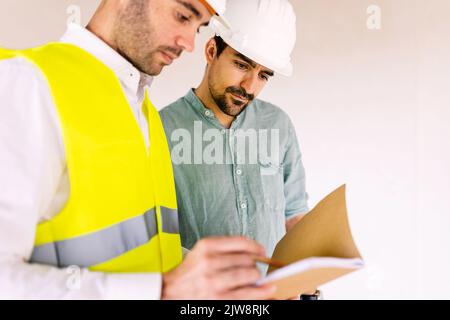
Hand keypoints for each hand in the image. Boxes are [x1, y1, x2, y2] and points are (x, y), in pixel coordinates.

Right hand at [161, 236, 276, 299]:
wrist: (170, 291)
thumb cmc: (189, 272)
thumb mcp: (201, 251)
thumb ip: (224, 248)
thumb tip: (254, 252)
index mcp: (206, 246)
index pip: (240, 242)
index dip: (255, 246)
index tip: (261, 250)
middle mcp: (209, 261)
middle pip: (247, 258)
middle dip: (254, 263)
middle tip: (253, 267)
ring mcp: (214, 281)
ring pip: (249, 274)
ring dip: (256, 276)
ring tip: (254, 278)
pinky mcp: (218, 298)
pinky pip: (247, 294)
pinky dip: (261, 291)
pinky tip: (268, 289)